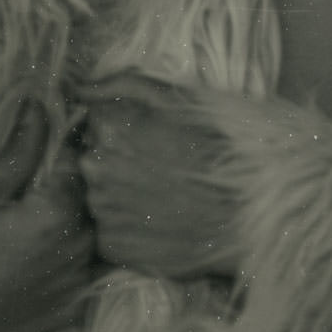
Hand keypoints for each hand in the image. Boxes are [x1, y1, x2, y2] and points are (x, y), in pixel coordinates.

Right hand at [0, 100, 95, 331]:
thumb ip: (21, 151)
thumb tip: (36, 105)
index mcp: (57, 213)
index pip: (80, 166)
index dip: (69, 149)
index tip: (60, 141)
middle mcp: (78, 247)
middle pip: (95, 202)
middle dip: (79, 186)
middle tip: (51, 180)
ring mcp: (79, 280)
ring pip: (98, 237)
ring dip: (82, 222)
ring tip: (51, 216)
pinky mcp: (74, 307)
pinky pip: (92, 271)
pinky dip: (81, 256)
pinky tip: (54, 251)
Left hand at [77, 73, 238, 281]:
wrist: (253, 211)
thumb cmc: (220, 147)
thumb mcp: (176, 98)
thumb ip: (120, 85)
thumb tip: (78, 90)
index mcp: (108, 126)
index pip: (92, 126)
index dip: (121, 134)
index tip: (149, 144)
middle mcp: (95, 167)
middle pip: (92, 163)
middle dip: (117, 167)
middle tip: (160, 176)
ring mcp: (102, 210)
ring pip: (100, 199)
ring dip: (121, 200)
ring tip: (164, 202)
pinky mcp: (112, 246)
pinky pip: (109, 234)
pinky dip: (129, 232)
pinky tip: (161, 226)